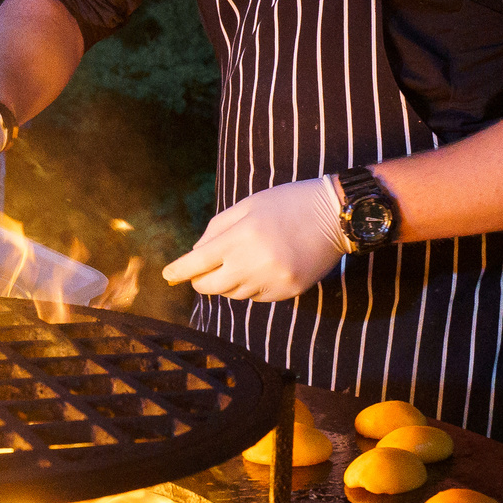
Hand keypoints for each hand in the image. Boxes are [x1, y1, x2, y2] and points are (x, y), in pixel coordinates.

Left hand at [162, 177, 350, 302]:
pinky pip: (256, 298)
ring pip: (234, 294)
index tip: (168, 275)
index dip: (179, 271)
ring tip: (238, 263)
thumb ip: (216, 229)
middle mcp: (254, 263)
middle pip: (211, 286)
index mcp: (240, 237)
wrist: (334, 215)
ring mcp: (272, 281)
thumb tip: (196, 255)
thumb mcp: (247, 206)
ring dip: (227, 282)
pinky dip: (250, 287)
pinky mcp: (288, 292)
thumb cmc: (286, 204)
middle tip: (201, 272)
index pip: (197, 263)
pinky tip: (259, 270)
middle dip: (201, 280)